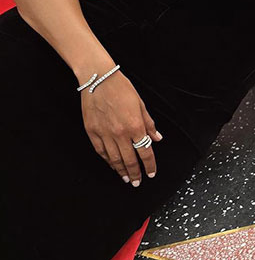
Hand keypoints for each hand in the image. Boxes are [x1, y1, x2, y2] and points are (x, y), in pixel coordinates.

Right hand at [80, 71, 161, 186]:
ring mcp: (105, 134)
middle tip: (138, 182)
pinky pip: (101, 152)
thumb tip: (157, 139)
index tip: (151, 173)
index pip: (145, 152)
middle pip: (130, 160)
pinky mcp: (92, 132)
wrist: (99, 78)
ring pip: (115, 159)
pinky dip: (108, 161)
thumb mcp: (141, 105)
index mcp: (135, 126)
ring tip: (126, 178)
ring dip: (122, 171)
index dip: (150, 165)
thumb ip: (149, 124)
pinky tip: (112, 166)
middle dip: (135, 173)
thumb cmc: (122, 88)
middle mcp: (120, 133)